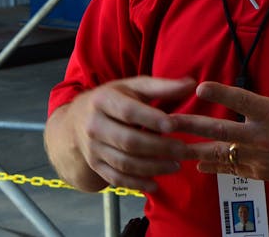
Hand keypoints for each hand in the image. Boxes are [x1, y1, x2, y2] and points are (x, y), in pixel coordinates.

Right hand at [48, 75, 196, 191]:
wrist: (77, 119)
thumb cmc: (114, 99)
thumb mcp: (133, 87)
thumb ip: (162, 86)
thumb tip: (191, 84)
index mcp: (103, 100)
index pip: (128, 111)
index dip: (151, 119)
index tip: (173, 125)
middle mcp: (94, 125)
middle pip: (128, 140)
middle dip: (158, 147)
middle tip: (183, 150)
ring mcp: (92, 148)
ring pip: (123, 162)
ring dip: (152, 167)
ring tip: (176, 165)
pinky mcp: (95, 165)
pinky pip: (116, 179)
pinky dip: (136, 184)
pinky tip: (155, 184)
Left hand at [171, 31, 268, 184]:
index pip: (241, 100)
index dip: (220, 94)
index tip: (199, 88)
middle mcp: (262, 135)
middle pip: (220, 130)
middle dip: (191, 126)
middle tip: (166, 122)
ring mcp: (259, 157)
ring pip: (220, 154)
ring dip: (195, 150)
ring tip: (171, 147)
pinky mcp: (260, 172)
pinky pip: (232, 170)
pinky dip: (213, 168)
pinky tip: (197, 166)